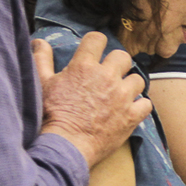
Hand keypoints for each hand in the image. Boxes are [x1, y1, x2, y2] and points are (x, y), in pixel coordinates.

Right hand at [34, 33, 151, 167]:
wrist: (65, 145)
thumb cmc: (51, 115)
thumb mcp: (41, 84)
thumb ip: (42, 60)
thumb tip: (39, 42)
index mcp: (85, 66)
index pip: (98, 39)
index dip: (97, 43)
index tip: (95, 51)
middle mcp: (107, 77)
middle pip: (123, 57)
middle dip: (117, 64)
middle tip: (109, 75)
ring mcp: (122, 96)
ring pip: (138, 79)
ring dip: (130, 85)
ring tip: (120, 94)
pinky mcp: (131, 115)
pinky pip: (146, 104)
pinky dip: (140, 106)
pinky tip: (130, 110)